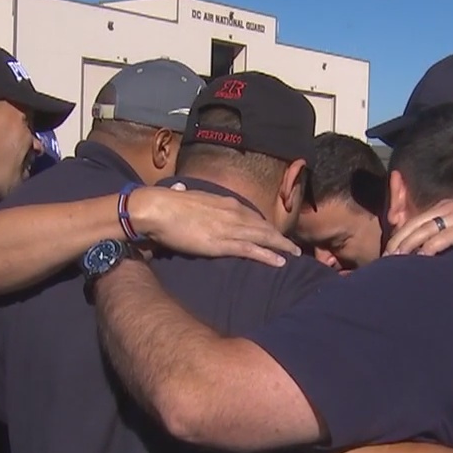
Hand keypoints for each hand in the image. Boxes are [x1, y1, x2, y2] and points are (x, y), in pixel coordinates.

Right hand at [128, 184, 301, 266]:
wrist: (157, 208)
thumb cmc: (166, 203)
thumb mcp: (183, 196)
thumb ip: (188, 196)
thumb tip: (179, 190)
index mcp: (225, 202)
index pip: (252, 215)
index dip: (265, 226)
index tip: (274, 233)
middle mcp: (232, 213)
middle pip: (263, 226)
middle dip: (280, 236)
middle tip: (293, 246)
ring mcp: (229, 228)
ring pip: (263, 237)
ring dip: (281, 246)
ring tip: (294, 254)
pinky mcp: (222, 243)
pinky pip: (251, 249)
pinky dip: (268, 255)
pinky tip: (280, 262)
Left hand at [383, 199, 452, 256]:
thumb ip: (446, 235)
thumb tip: (428, 252)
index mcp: (444, 207)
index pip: (413, 220)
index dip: (398, 236)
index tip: (387, 254)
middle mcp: (448, 208)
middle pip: (414, 225)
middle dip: (397, 243)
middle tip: (385, 261)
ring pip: (424, 230)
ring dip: (407, 246)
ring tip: (395, 261)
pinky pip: (443, 237)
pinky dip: (430, 248)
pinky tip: (421, 259)